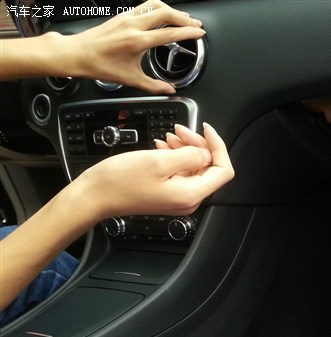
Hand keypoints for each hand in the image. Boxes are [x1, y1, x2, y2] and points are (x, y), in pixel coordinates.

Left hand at [63, 0, 205, 92]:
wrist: (77, 54)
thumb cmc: (99, 65)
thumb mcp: (130, 79)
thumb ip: (154, 86)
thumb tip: (170, 90)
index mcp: (137, 41)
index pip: (169, 33)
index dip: (187, 33)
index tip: (199, 33)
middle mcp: (132, 25)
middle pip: (165, 13)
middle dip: (184, 18)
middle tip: (195, 24)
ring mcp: (126, 17)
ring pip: (155, 5)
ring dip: (172, 10)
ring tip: (183, 17)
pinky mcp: (122, 15)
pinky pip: (145, 6)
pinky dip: (159, 8)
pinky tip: (163, 14)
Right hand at [76, 123, 233, 219]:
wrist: (94, 196)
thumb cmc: (120, 181)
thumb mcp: (159, 161)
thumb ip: (190, 156)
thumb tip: (207, 153)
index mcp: (191, 194)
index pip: (223, 170)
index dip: (218, 146)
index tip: (206, 129)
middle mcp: (188, 199)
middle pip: (208, 167)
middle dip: (198, 144)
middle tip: (180, 130)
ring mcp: (178, 197)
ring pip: (193, 167)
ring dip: (185, 148)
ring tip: (168, 136)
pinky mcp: (167, 193)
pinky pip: (180, 172)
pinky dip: (175, 156)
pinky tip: (162, 146)